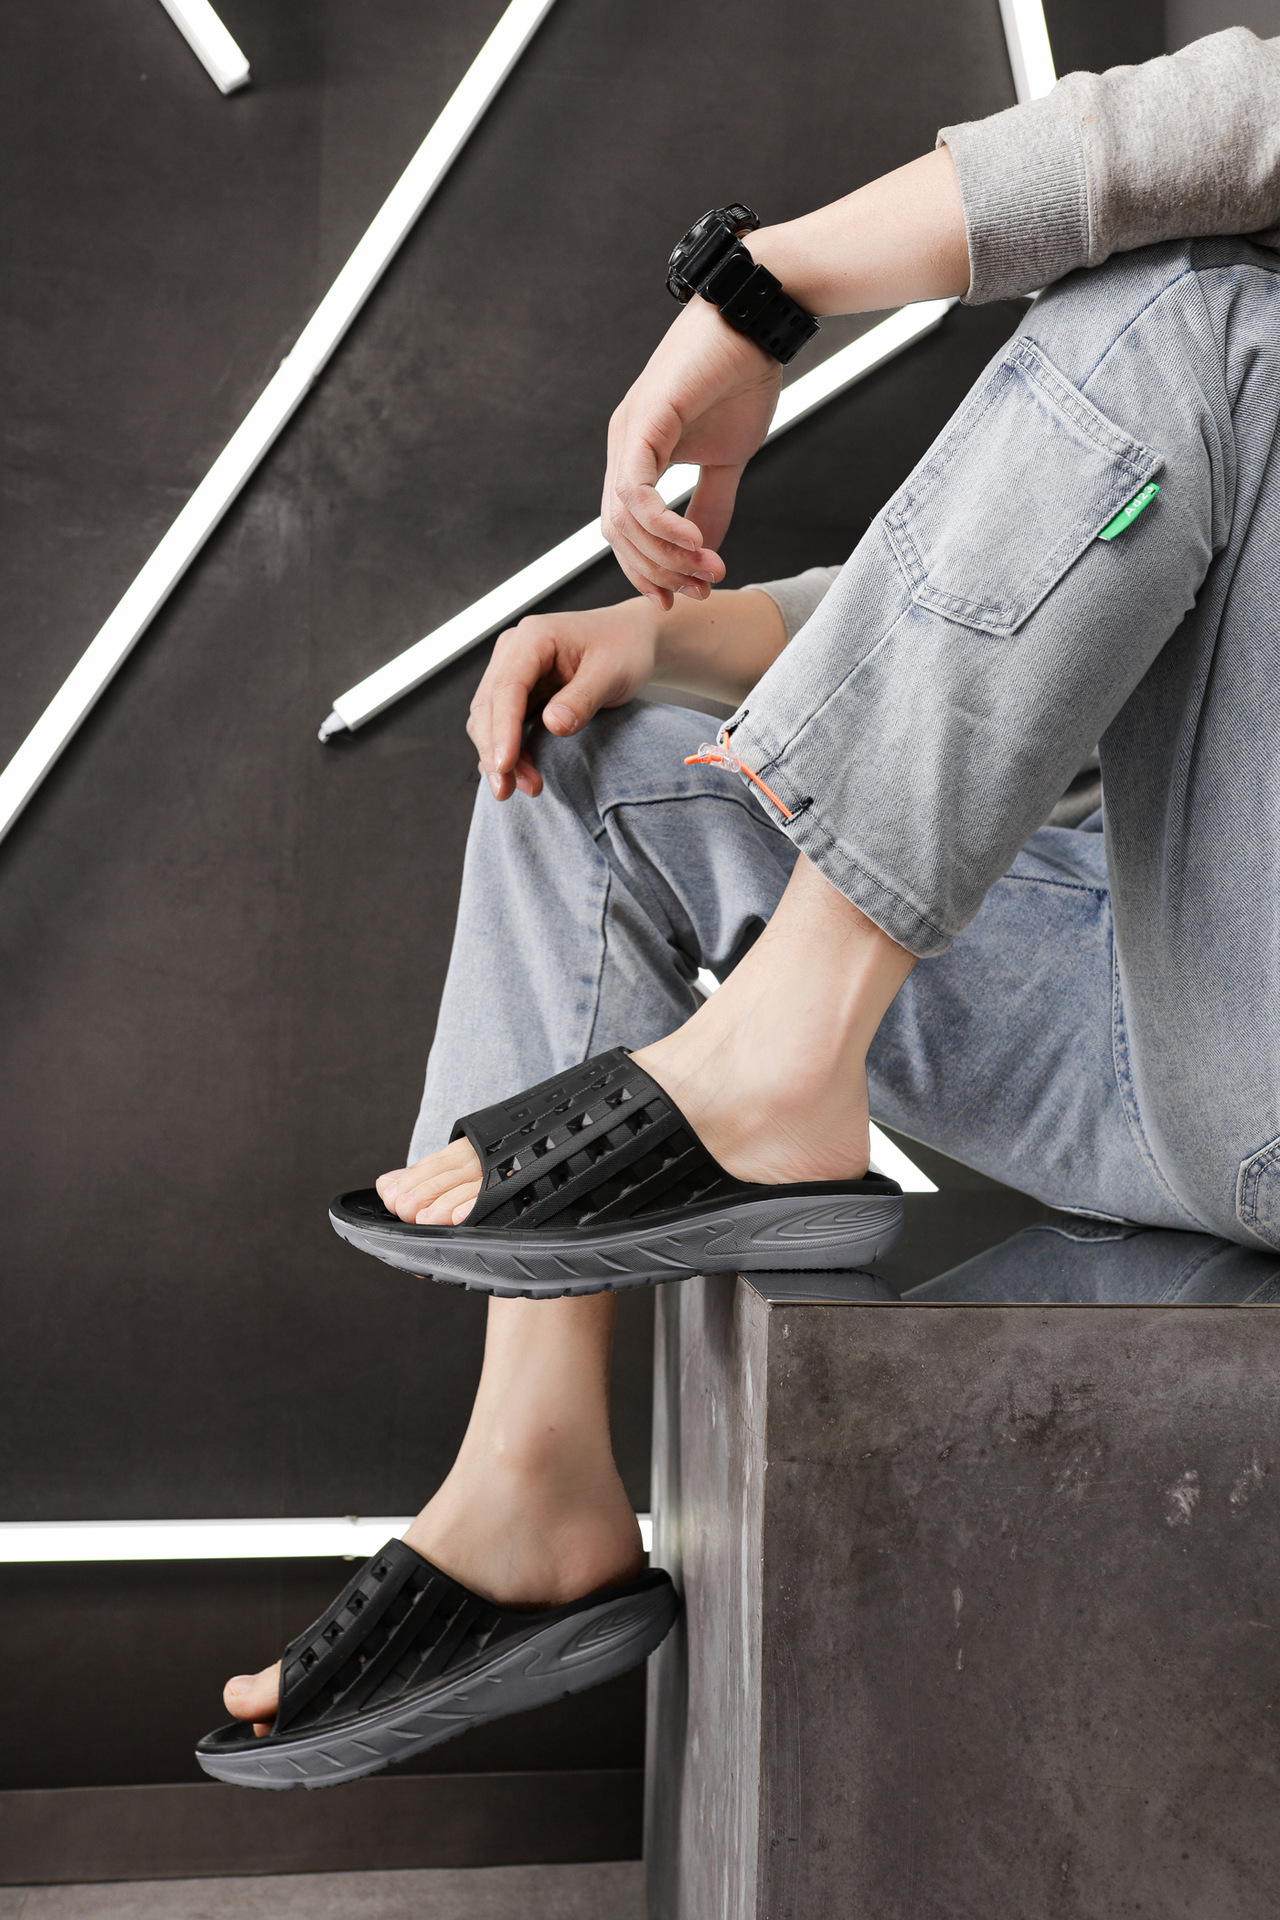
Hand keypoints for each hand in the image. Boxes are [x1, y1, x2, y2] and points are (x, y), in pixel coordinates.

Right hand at [466, 599, 660, 800]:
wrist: (632, 639)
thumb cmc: (624, 648)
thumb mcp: (612, 672)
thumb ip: (583, 698)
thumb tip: (553, 724)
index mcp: (534, 637)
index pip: (507, 687)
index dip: (502, 730)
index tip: (505, 765)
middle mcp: (515, 651)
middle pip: (488, 706)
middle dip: (494, 751)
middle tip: (508, 790)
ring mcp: (514, 671)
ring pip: (489, 718)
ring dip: (498, 755)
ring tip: (523, 787)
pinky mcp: (519, 690)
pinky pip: (502, 723)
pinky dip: (508, 749)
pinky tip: (519, 773)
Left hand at [602, 296, 781, 607]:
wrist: (757, 323)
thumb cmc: (741, 379)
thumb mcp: (727, 460)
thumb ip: (712, 504)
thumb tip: (705, 551)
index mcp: (635, 456)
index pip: (626, 531)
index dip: (650, 570)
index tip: (685, 596)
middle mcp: (622, 446)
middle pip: (619, 534)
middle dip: (659, 572)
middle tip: (701, 589)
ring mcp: (627, 433)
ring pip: (624, 520)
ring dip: (666, 556)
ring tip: (707, 568)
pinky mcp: (644, 421)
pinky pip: (635, 491)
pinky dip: (662, 525)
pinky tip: (693, 540)